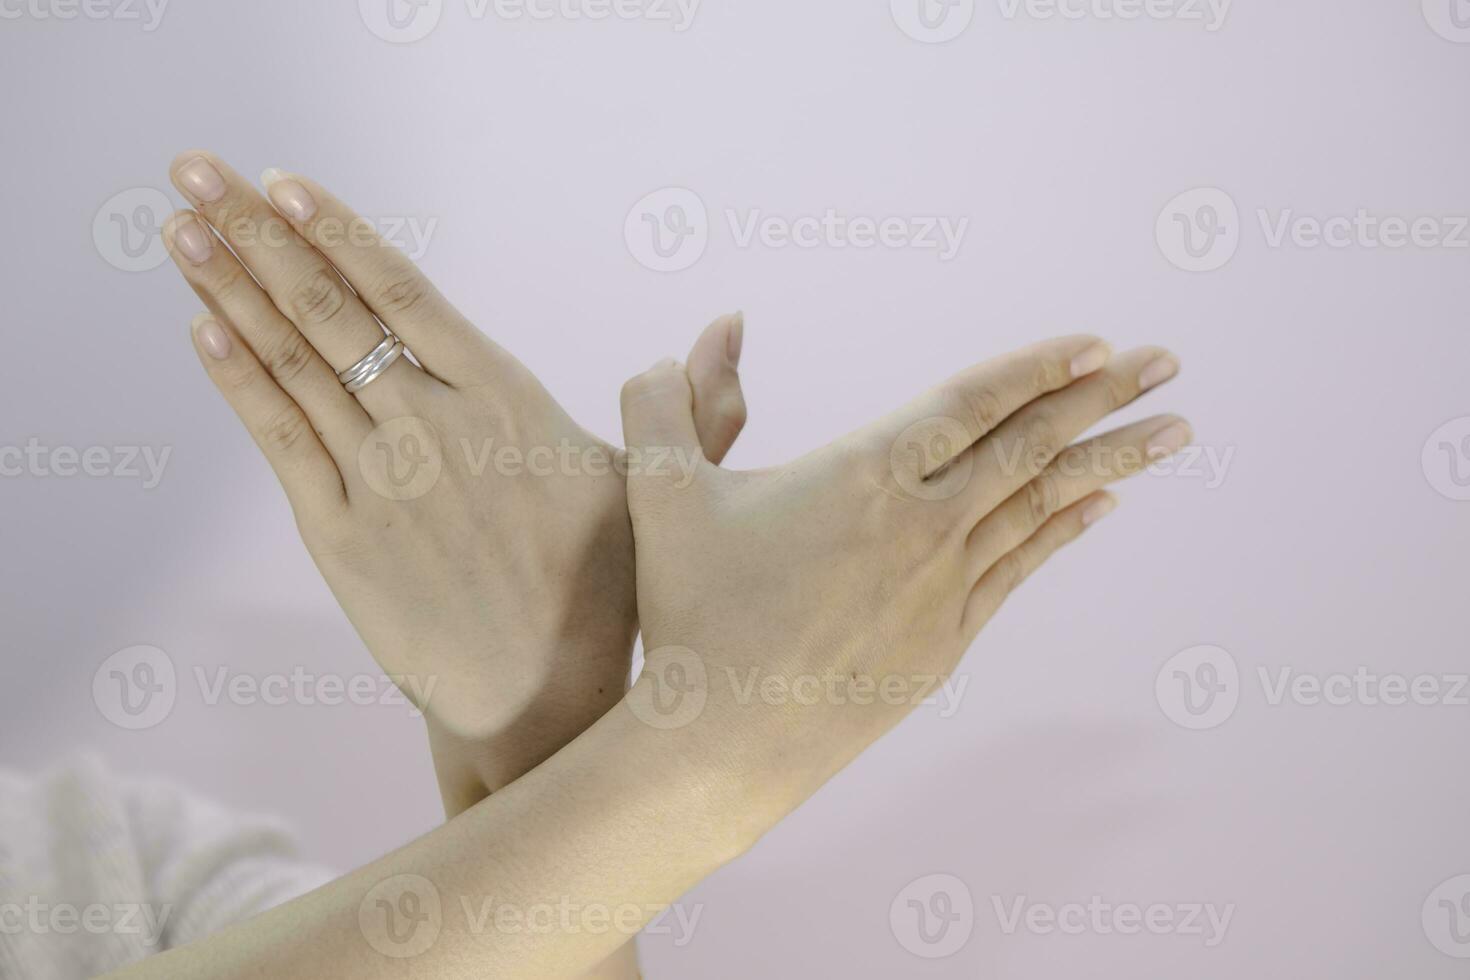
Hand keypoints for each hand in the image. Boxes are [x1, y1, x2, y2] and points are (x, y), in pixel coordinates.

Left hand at [161, 151, 748, 804]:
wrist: (545, 701)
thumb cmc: (609, 585)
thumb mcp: (661, 487)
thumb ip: (692, 402)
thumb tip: (732, 320)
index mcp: (507, 402)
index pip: (406, 292)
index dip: (337, 230)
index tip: (281, 182)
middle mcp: (434, 429)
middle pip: (330, 311)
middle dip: (254, 233)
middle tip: (193, 168)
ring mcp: (380, 481)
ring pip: (294, 365)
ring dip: (229, 289)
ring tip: (177, 227)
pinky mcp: (341, 538)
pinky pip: (280, 441)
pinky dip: (239, 381)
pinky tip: (200, 327)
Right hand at [619, 338, 1187, 827]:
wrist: (721, 743)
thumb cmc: (688, 611)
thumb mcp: (660, 491)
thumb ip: (665, 400)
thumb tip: (696, 333)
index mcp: (866, 473)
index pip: (974, 399)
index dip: (1038, 366)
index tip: (1096, 343)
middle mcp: (923, 523)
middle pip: (1031, 443)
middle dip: (1105, 395)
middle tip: (1168, 361)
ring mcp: (943, 586)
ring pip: (1042, 506)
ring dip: (1112, 461)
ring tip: (1176, 432)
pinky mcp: (945, 641)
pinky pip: (1021, 569)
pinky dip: (1064, 531)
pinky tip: (1102, 510)